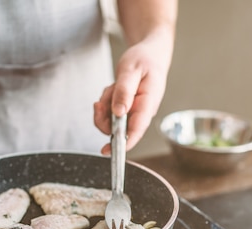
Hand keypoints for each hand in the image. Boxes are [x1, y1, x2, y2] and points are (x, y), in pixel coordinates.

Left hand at [94, 39, 168, 154]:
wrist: (151, 54)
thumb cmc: (145, 60)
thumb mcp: (131, 70)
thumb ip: (124, 91)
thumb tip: (118, 113)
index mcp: (148, 103)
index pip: (137, 129)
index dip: (124, 143)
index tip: (109, 150)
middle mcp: (142, 112)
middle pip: (119, 129)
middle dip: (104, 117)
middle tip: (100, 103)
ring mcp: (134, 112)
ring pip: (111, 121)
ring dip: (105, 106)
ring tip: (112, 88)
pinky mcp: (127, 110)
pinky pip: (110, 113)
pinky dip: (106, 102)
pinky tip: (113, 90)